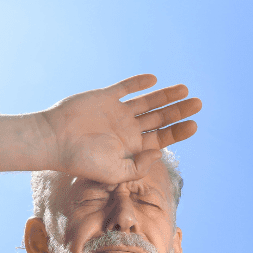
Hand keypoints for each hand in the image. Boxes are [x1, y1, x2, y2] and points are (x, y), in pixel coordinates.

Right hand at [38, 74, 201, 183]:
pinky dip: (139, 83)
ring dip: (166, 96)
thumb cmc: (82, 160)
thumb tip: (160, 153)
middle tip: (198, 104)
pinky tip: (154, 80)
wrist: (54, 140)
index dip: (179, 131)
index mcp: (131, 148)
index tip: (194, 124)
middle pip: (159, 118)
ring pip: (147, 102)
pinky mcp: (105, 98)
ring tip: (185, 91)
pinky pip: (125, 88)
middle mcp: (127, 130)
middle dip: (178, 111)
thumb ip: (139, 166)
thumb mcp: (115, 172)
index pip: (161, 138)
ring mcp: (116, 113)